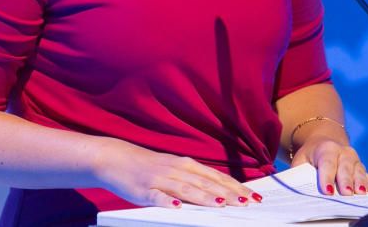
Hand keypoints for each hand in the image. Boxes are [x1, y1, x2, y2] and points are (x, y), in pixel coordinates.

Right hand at [93, 138, 261, 208]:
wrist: (115, 159)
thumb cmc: (148, 167)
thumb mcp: (173, 169)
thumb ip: (193, 179)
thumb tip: (217, 192)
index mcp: (185, 165)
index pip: (216, 177)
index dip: (235, 186)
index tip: (252, 196)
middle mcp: (176, 169)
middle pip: (206, 183)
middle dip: (227, 193)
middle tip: (246, 203)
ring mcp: (160, 179)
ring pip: (186, 188)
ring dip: (204, 197)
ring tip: (221, 205)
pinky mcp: (143, 189)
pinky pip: (157, 196)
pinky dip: (168, 201)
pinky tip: (178, 207)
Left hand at [290, 136, 367, 195]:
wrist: (324, 142)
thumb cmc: (310, 155)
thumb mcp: (301, 160)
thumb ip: (299, 172)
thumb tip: (294, 188)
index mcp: (326, 149)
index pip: (327, 163)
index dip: (327, 177)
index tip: (327, 191)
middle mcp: (343, 152)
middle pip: (345, 167)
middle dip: (346, 181)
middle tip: (346, 193)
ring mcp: (354, 159)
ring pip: (358, 170)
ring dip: (360, 182)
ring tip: (361, 193)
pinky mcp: (360, 167)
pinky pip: (367, 174)